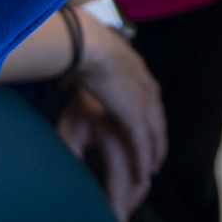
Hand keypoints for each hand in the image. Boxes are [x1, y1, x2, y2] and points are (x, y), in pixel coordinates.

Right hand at [57, 19, 164, 208]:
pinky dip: (143, 161)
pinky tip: (143, 176)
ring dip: (151, 158)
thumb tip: (64, 83)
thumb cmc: (81, 52)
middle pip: (157, 123)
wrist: (88, 46)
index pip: (150, 104)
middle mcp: (147, 89)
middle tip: (153, 163)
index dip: (148, 122)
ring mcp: (144, 102)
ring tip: (148, 175)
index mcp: (138, 74)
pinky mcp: (136, 115)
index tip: (146, 136)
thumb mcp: (87, 67)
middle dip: (156, 144)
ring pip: (154, 138)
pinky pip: (142, 145)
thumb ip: (83, 78)